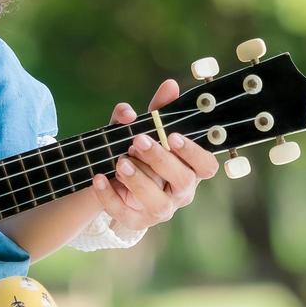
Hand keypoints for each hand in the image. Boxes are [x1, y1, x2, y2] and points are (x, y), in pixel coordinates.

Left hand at [88, 79, 219, 233]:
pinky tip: (98, 177)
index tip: (173, 136)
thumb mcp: (147, 129)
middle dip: (161, 160)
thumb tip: (170, 85)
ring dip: (139, 181)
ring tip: (120, 162)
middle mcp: (181, 192)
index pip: (207, 166)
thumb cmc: (141, 153)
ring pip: (158, 204)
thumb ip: (158, 109)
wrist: (116, 181)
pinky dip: (109, 196)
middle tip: (138, 141)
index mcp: (190, 169)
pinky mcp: (136, 221)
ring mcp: (160, 210)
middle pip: (182, 180)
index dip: (194, 152)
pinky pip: (124, 213)